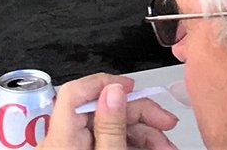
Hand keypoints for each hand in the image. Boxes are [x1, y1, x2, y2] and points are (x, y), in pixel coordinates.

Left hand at [40, 75, 179, 149]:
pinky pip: (106, 143)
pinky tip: (152, 149)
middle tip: (165, 123)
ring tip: (165, 146)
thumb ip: (111, 126)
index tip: (132, 87)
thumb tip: (115, 90)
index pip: (75, 93)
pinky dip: (131, 144)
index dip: (105, 83)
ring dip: (142, 134)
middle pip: (100, 111)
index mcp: (61, 139)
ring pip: (109, 130)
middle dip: (139, 115)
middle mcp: (61, 143)